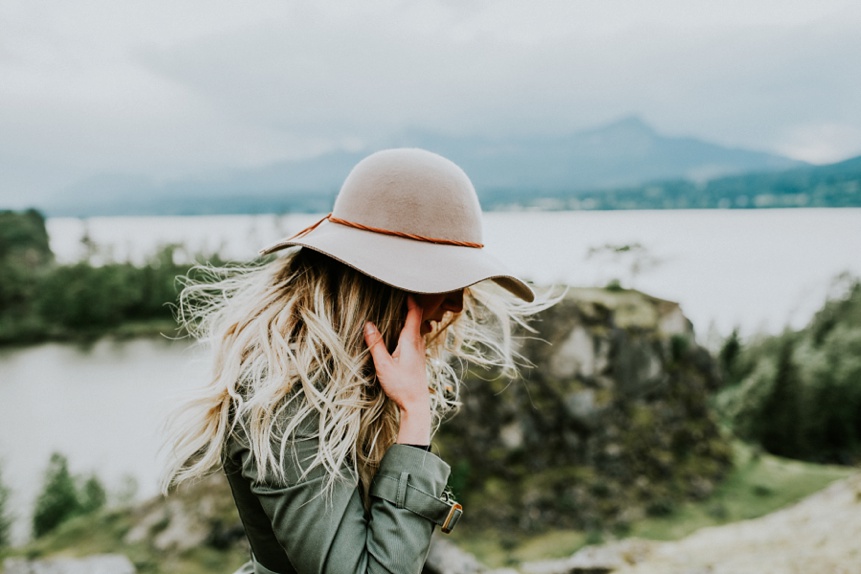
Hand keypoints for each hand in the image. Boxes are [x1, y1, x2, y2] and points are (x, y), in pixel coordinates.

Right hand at [364, 296, 431, 443]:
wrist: (416, 403)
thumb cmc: (400, 385)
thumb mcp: (383, 365)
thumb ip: (375, 344)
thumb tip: (368, 324)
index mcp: (410, 340)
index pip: (414, 312)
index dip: (410, 298)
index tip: (403, 287)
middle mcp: (418, 342)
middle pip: (416, 317)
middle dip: (408, 304)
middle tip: (396, 293)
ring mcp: (419, 349)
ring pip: (415, 326)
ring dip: (407, 316)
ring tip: (395, 308)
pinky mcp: (417, 356)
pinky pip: (413, 335)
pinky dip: (407, 327)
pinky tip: (397, 331)